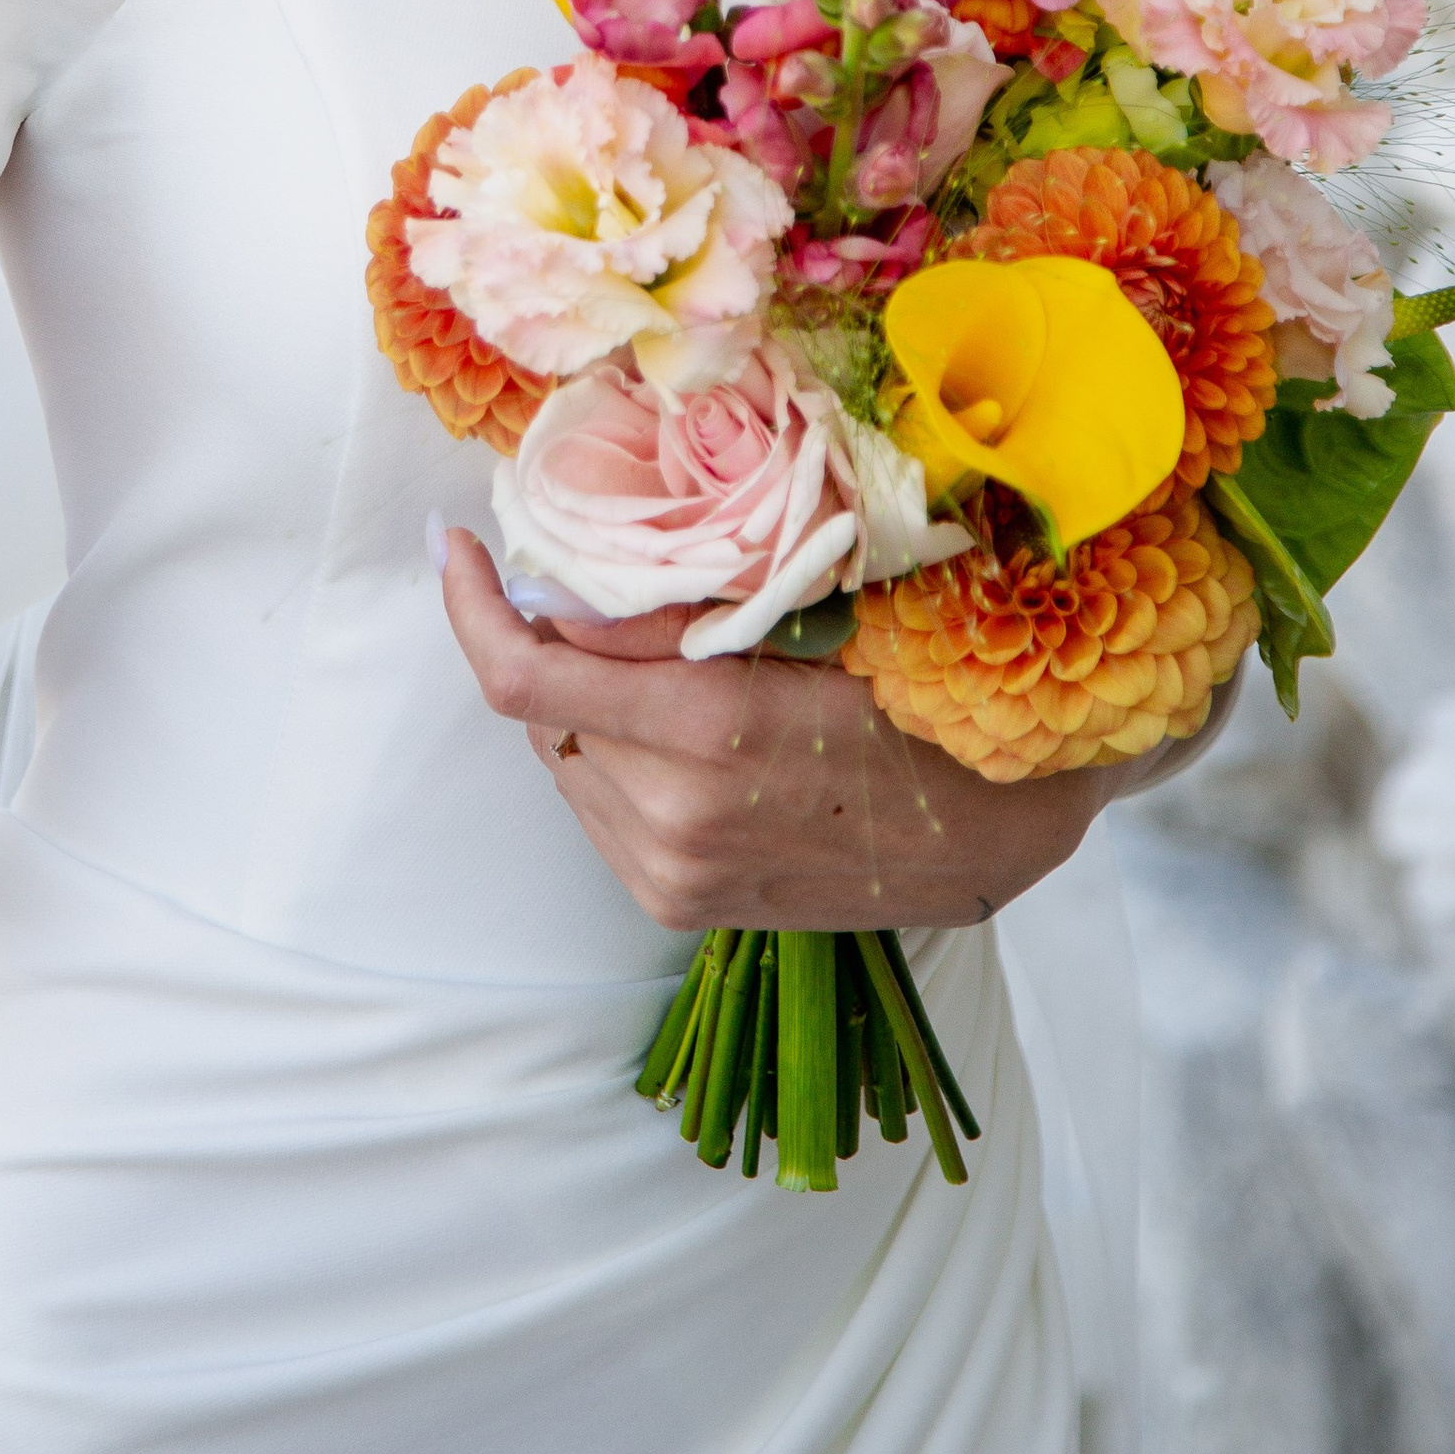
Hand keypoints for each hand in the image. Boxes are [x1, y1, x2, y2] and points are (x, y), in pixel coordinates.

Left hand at [439, 533, 1110, 931]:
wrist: (999, 824)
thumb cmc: (917, 690)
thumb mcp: (811, 615)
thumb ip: (674, 614)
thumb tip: (554, 594)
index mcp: (705, 729)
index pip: (523, 676)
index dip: (469, 608)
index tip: (456, 549)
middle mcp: (672, 816)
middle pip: (542, 710)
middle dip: (552, 646)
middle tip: (604, 599)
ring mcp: (673, 872)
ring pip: (567, 758)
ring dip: (588, 705)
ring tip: (673, 672)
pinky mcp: (682, 905)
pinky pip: (601, 808)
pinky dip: (617, 757)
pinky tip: (684, 733)